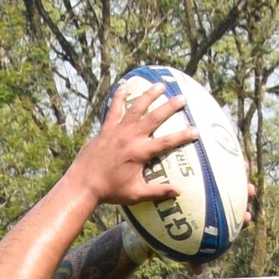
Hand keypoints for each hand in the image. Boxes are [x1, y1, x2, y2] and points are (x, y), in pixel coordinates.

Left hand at [69, 84, 199, 207]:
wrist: (82, 184)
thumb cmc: (110, 191)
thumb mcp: (136, 194)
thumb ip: (157, 192)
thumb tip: (178, 192)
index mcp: (140, 153)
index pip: (167, 142)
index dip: (183, 136)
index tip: (196, 131)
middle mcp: (130, 138)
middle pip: (154, 117)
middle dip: (170, 107)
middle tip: (183, 98)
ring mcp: (117, 131)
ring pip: (136, 108)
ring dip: (149, 95)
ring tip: (160, 86)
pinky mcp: (105, 129)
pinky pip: (113, 109)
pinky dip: (119, 96)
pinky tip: (124, 84)